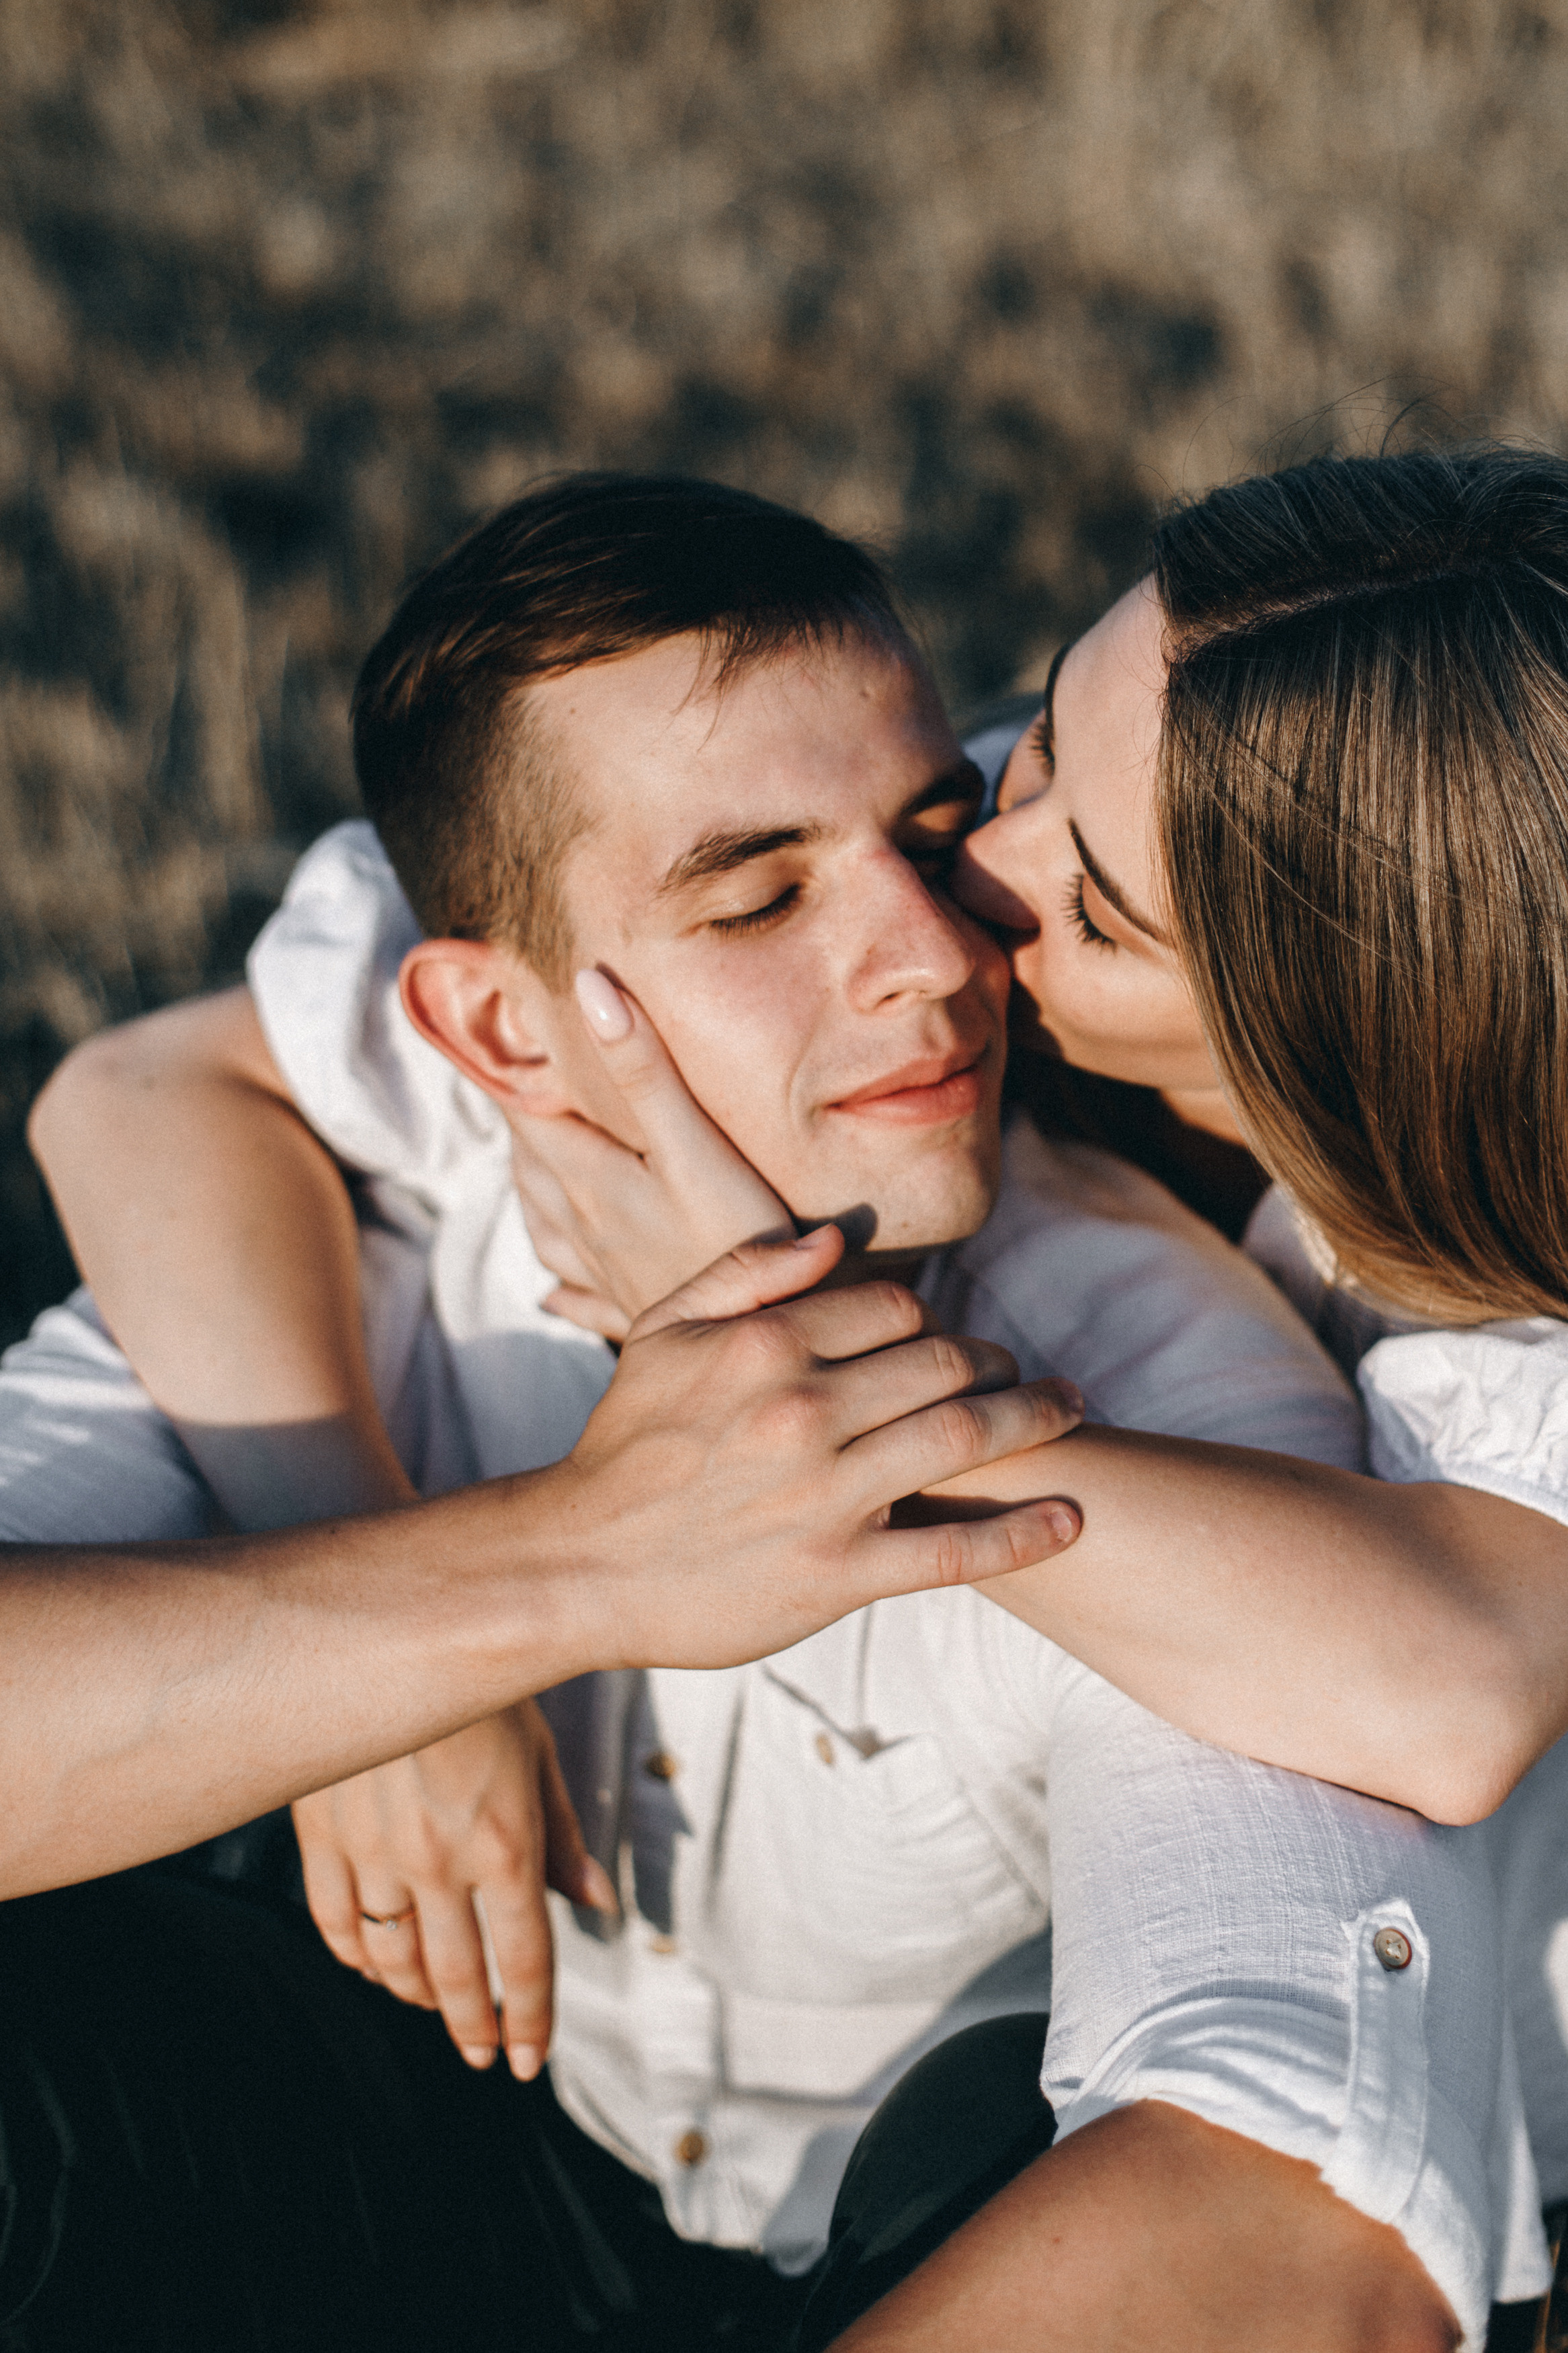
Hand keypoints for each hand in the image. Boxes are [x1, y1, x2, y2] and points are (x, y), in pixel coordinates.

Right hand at [293, 1698, 616, 2074]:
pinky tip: (371, 1963)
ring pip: (391, 1958)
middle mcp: (441, 1861)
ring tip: (433, 2007)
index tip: (526, 2062)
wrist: (405, 1628)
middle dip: (473, 2026)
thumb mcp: (543, 1756)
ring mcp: (375, 1850)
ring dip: (414, 1995)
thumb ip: (564, 1837)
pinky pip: (333, 1919)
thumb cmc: (490, 1687)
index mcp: (507, 1846)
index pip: (523, 1961)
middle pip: (456, 1976)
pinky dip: (353, 1954)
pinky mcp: (322, 1830)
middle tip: (482, 2054)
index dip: (528, 2021)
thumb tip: (598, 1905)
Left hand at [509, 970, 790, 1339]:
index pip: (530, 1116)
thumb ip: (643, 1070)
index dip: (513, 1074)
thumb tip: (590, 987)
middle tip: (519, 1087)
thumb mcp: (694, 1145)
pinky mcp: (634, 1314)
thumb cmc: (741, 1239)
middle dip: (523, 1125)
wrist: (767, 1341)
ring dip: (532, 1194)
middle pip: (533, 1169)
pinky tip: (552, 1291)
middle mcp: (586, 1229)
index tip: (497, 1032)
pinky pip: (578, 1298)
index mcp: (591, 1180)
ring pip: (546, 1230)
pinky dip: (559, 1286)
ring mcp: (606, 1276)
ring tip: (530, 1168)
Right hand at [549, 1225, 1086, 1670]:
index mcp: (766, 1344)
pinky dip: (1022, 1534)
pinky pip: (952, 1552)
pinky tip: (1070, 1520)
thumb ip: (743, 1271)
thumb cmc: (623, 1447)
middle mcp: (802, 1411)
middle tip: (1024, 1375)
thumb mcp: (660, 1333)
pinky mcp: (835, 1576)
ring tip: (1069, 1414)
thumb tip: (832, 1237)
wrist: (574, 1565)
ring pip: (962, 1440)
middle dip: (998, 1364)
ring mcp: (824, 1496)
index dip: (935, 1319)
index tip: (950, 1340)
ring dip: (1032, 1421)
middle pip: (944, 1364)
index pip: (897, 1308)